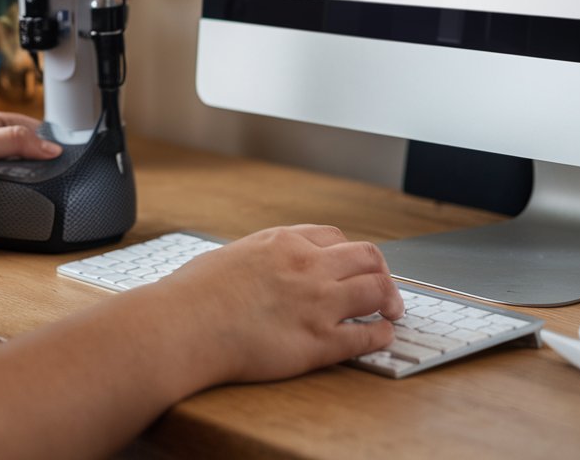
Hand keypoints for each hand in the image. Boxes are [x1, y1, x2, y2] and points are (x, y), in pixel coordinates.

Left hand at [0, 113, 62, 239]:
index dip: (53, 137)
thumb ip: (14, 141)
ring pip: (23, 181)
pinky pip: (10, 203)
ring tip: (56, 195)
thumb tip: (50, 147)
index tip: (74, 149)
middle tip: (71, 175)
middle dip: (48, 164)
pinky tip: (31, 211)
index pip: (34, 128)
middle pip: (32, 156)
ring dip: (34, 187)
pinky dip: (20, 206)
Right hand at [150, 224, 403, 386]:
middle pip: (367, 257)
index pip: (334, 237)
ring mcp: (317, 303)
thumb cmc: (195, 293)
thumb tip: (260, 267)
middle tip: (385, 289)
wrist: (186, 324)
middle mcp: (307, 266)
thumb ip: (258, 257)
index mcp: (283, 241)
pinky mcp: (319, 342)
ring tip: (392, 312)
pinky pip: (367, 336)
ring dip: (391, 301)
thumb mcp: (231, 255)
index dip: (349, 253)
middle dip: (381, 272)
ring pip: (377, 291)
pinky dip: (382, 336)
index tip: (352, 266)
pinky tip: (382, 337)